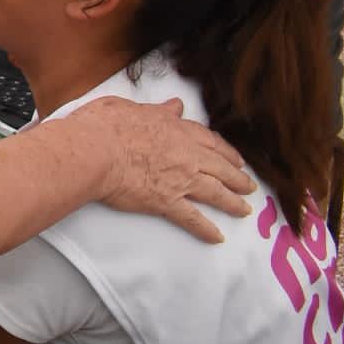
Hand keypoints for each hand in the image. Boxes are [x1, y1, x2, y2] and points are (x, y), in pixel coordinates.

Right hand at [83, 97, 253, 243]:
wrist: (94, 151)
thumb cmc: (104, 126)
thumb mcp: (131, 107)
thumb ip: (157, 110)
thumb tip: (174, 106)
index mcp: (177, 130)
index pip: (210, 141)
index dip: (226, 152)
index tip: (235, 159)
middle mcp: (186, 155)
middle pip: (221, 168)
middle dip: (237, 179)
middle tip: (248, 187)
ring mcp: (179, 180)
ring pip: (215, 193)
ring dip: (232, 203)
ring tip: (243, 210)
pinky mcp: (166, 202)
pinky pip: (192, 218)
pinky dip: (206, 229)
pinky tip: (217, 237)